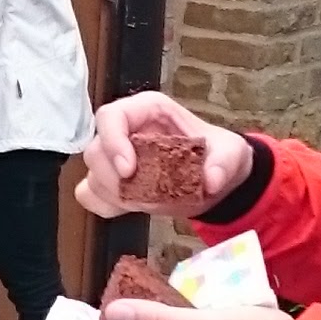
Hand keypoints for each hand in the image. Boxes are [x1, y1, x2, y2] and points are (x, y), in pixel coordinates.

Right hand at [76, 91, 249, 218]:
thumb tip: (211, 180)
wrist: (215, 180)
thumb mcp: (231, 153)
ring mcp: (114, 158)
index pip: (111, 117)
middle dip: (115, 179)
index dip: (113, 142)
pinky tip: (131, 209)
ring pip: (91, 176)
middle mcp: (125, 130)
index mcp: (147, 110)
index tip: (129, 170)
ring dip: (115, 196)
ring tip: (148, 202)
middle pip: (95, 151)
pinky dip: (105, 206)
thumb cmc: (217, 154)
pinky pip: (89, 195)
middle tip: (144, 196)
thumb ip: (224, 163)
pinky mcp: (112, 182)